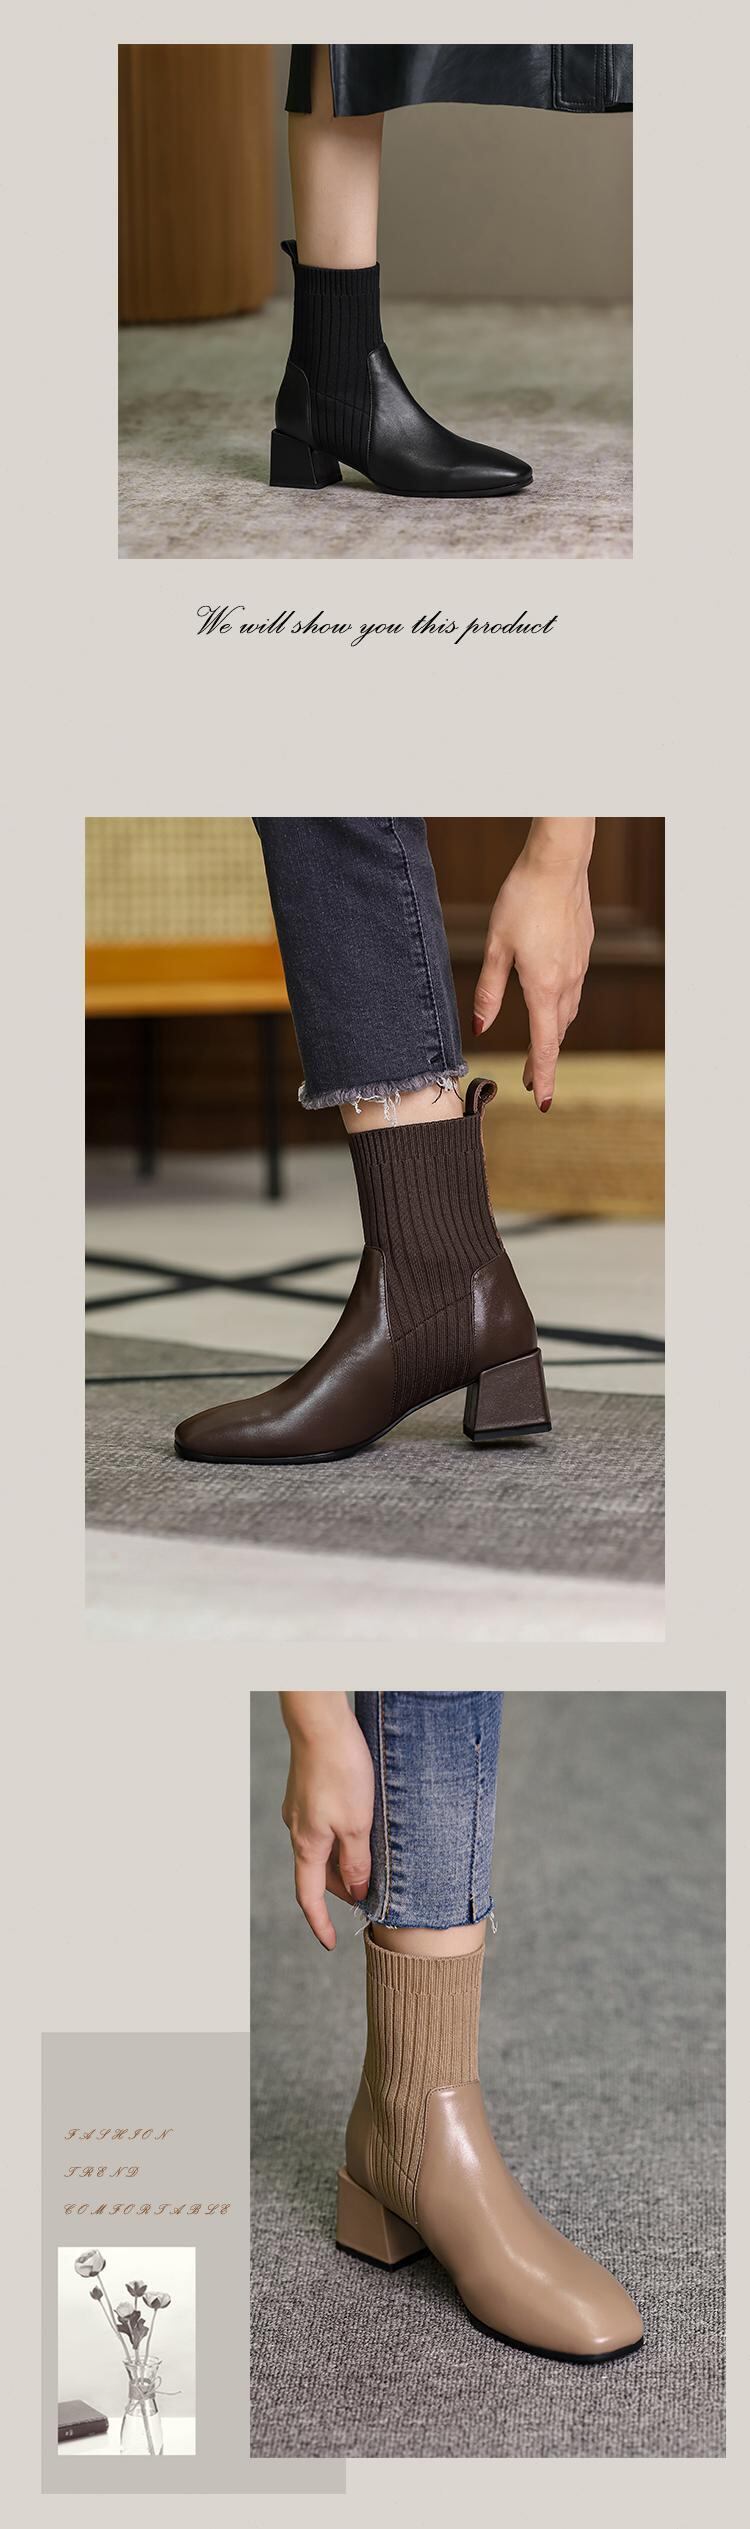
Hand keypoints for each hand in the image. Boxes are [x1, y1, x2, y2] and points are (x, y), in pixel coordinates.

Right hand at [279, 1693, 374, 1949]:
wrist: (322, 1724)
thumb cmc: (341, 1772)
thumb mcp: (357, 1824)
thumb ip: (356, 1863)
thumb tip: (355, 1893)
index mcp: (307, 1844)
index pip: (309, 1897)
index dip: (319, 1923)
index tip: (330, 1944)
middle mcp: (298, 1829)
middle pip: (318, 1873)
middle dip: (342, 1889)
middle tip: (371, 1898)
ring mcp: (301, 1809)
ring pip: (323, 1848)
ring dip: (344, 1861)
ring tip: (374, 1863)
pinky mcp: (308, 1791)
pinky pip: (323, 1827)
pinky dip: (341, 1838)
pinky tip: (362, 1828)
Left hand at [473, 819, 594, 1109]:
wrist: (557, 865)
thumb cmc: (522, 900)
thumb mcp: (495, 947)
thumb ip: (488, 991)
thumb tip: (479, 1027)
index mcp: (544, 987)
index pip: (545, 1045)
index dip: (543, 1075)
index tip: (543, 1102)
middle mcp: (567, 982)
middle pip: (557, 1033)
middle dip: (545, 1060)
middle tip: (532, 1082)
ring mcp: (579, 967)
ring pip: (567, 1012)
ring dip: (554, 1034)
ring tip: (540, 1049)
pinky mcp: (582, 951)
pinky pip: (573, 989)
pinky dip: (561, 1007)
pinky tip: (549, 1002)